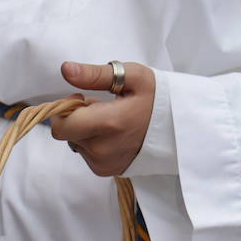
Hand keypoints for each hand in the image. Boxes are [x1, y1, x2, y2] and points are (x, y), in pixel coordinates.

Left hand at [50, 61, 155, 176]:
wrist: (179, 128)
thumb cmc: (157, 98)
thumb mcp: (133, 77)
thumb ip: (96, 74)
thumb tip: (66, 70)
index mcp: (109, 123)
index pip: (60, 124)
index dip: (67, 108)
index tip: (85, 98)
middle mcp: (103, 149)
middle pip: (65, 133)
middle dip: (75, 118)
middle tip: (101, 109)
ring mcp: (104, 162)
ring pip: (75, 142)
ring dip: (86, 131)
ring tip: (113, 123)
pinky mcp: (106, 170)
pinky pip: (85, 154)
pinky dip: (94, 143)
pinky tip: (115, 136)